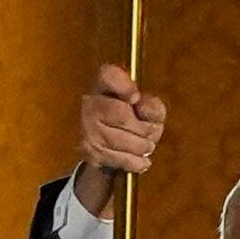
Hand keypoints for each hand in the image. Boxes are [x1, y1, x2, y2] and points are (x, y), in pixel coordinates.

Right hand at [72, 65, 163, 211]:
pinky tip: (141, 160)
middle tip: (151, 132)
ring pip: (122, 141)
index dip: (123, 85)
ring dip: (142, 147)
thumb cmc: (134, 120)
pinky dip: (136, 162)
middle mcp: (91, 102)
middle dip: (143, 128)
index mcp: (105, 83)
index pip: (109, 75)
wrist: (112, 147)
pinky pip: (119, 158)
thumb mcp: (150, 108)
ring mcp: (87, 127)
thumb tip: (142, 108)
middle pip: (121, 114)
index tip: (135, 97)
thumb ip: (152, 105)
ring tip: (146, 146)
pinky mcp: (89, 151)